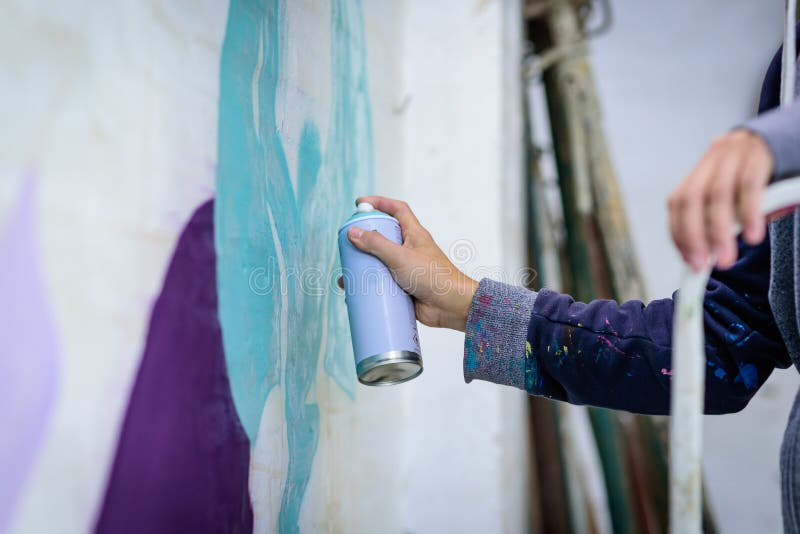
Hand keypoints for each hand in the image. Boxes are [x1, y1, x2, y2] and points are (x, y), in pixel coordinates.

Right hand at [339, 196, 477, 331]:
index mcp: (414, 235)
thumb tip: (354, 232)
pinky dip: (370, 287)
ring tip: (347, 274)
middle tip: (348, 244)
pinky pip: (382, 284)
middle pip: (383, 237)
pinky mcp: (403, 287)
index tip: (360, 203)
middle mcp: (409, 250)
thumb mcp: (401, 256)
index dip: (380, 203)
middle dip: (365, 240)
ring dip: (364, 267)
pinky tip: (356, 294)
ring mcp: (406, 269)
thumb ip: (377, 244)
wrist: (451, 306)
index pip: (397, 210)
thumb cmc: (434, 277)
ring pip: (380, 263)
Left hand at [668, 129, 773, 270]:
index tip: (688, 260)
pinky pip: (750, 186)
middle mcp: (714, 159)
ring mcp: (735, 154)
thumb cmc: (762, 174)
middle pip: (691, 198)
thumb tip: (713, 253)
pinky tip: (752, 235)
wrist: (791, 138)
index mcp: (702, 170)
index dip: (679, 233)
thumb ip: (727, 220)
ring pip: (718, 194)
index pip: (677, 202)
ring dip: (718, 231)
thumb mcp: (738, 197)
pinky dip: (748, 214)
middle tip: (701, 264)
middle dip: (693, 236)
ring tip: (725, 258)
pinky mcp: (759, 155)